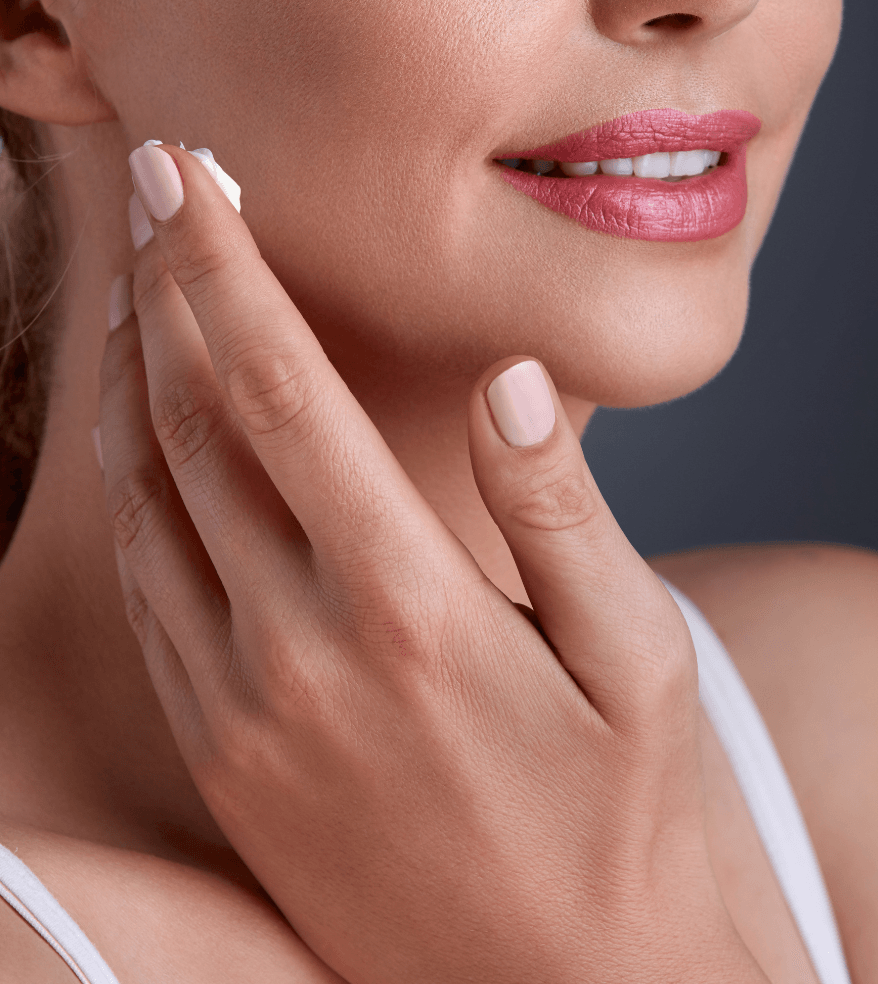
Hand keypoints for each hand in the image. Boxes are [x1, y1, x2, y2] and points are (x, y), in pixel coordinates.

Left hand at [99, 143, 769, 983]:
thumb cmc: (622, 813)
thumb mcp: (637, 658)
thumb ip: (561, 513)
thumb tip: (510, 379)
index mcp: (407, 607)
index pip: (281, 390)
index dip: (224, 267)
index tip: (185, 169)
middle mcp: (299, 652)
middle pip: (195, 425)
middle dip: (165, 290)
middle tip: (155, 193)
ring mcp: (242, 711)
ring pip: (148, 502)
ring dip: (136, 380)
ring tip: (144, 289)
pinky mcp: (220, 757)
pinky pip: (145, 592)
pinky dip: (134, 489)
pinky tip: (149, 436)